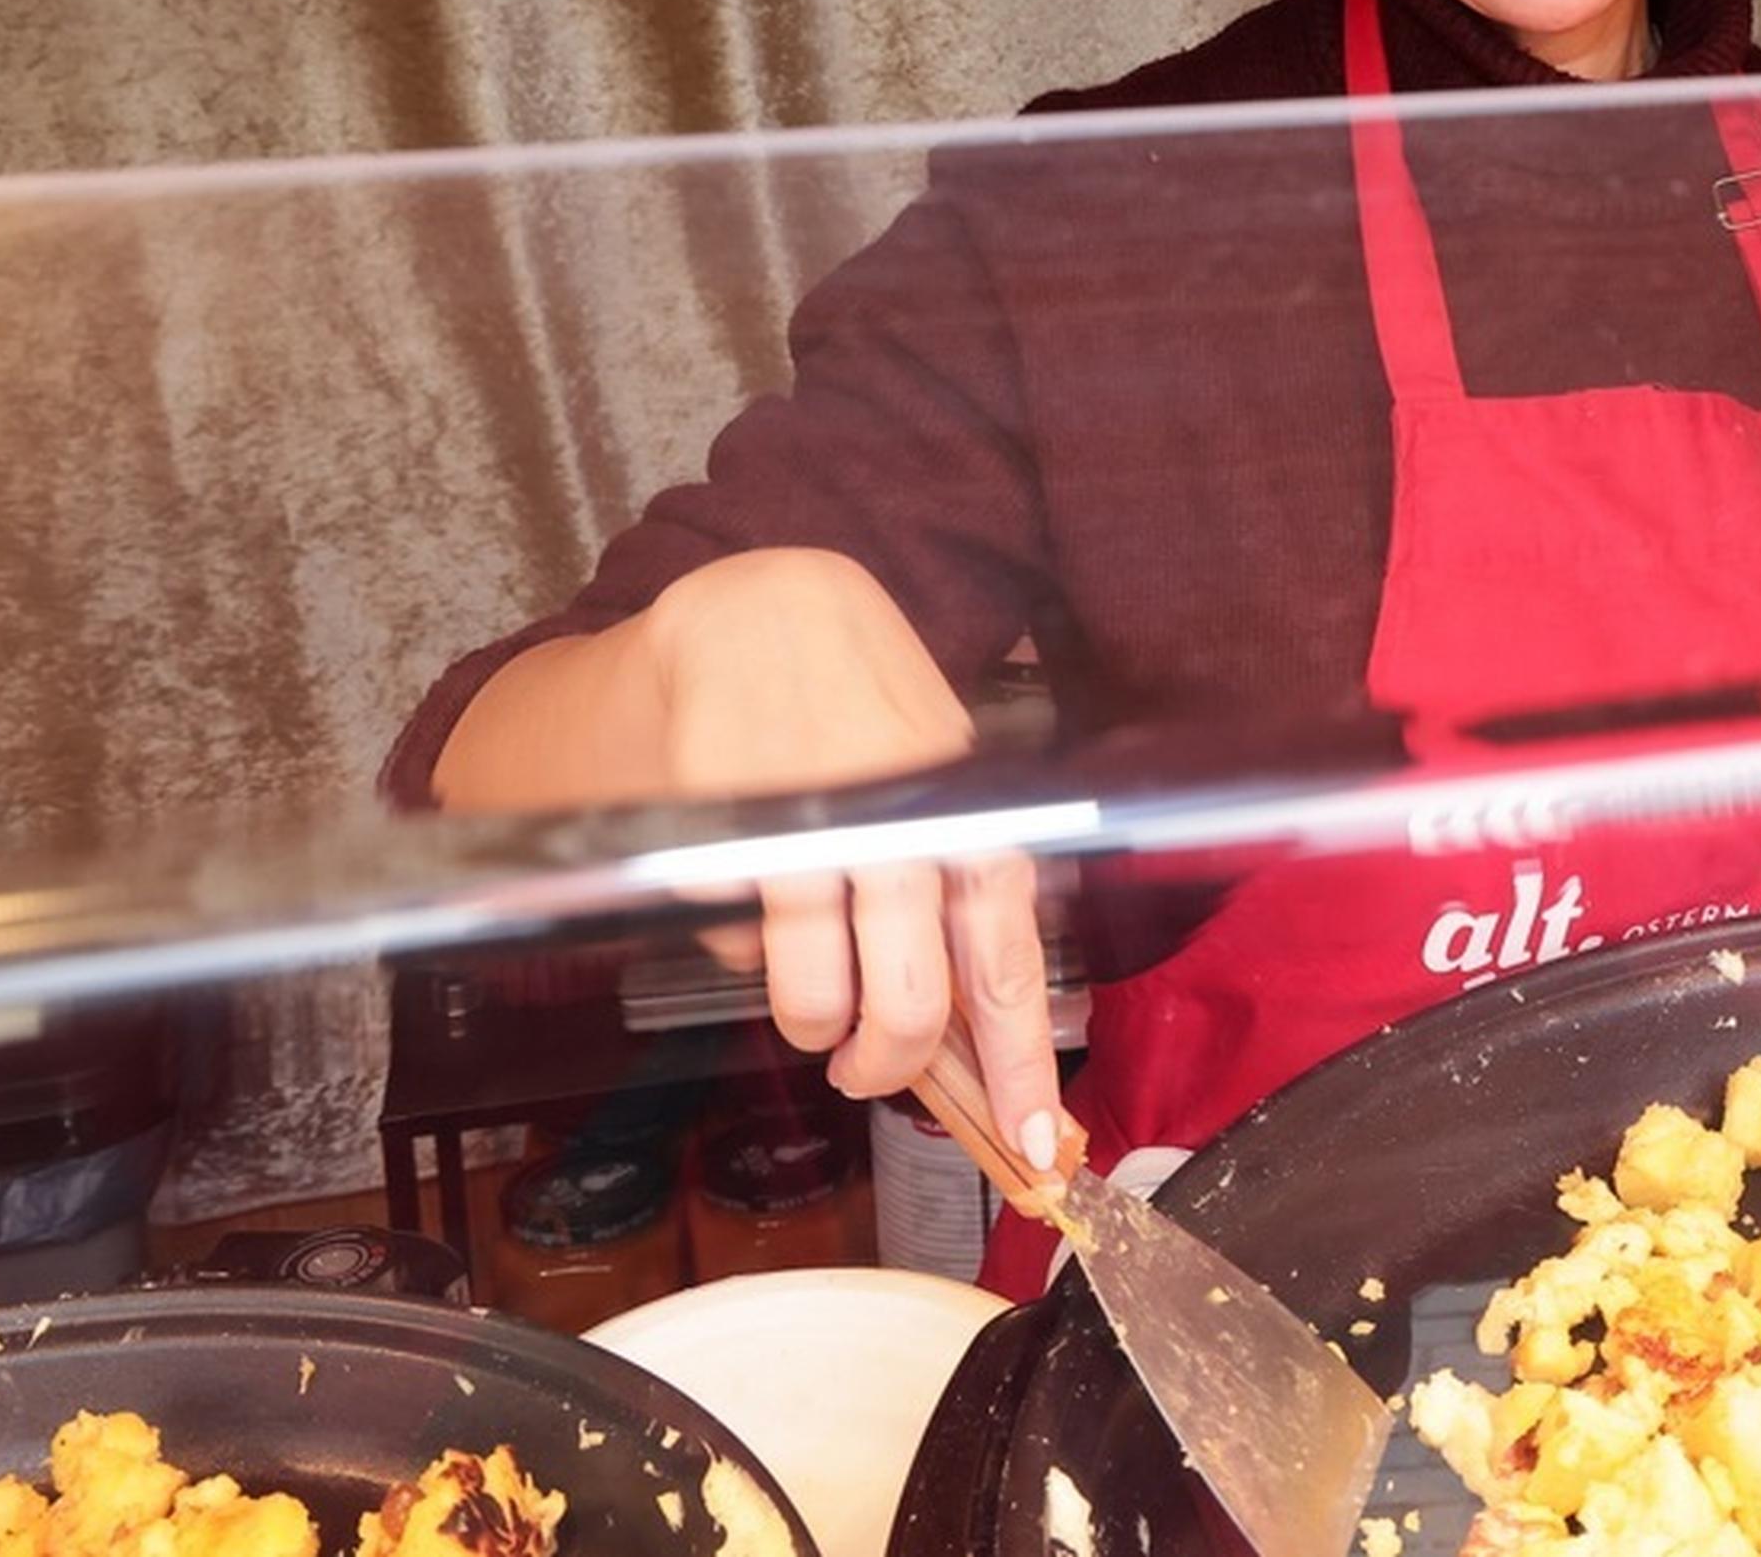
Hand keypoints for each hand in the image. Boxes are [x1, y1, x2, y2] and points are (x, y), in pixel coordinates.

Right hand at [624, 549, 1062, 1154]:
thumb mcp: (946, 786)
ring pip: (813, 999)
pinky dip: (748, 951)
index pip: (1007, 969)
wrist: (762, 615)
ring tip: (812, 991)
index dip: (1019, 1068)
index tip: (1032, 1145)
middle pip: (910, 1008)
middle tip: (870, 1071)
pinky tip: (758, 897)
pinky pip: (738, 947)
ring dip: (810, 1021)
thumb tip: (978, 1034)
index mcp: (972, 823)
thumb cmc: (867, 712)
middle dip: (887, 1066)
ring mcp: (813, 835)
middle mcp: (903, 834)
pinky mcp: (728, 836)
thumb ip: (962, 895)